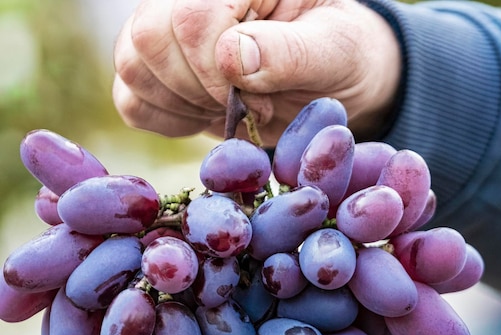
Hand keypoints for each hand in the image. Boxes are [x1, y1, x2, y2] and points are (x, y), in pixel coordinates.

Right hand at [112, 0, 401, 145]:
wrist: (329, 78)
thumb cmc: (338, 57)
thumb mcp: (334, 52)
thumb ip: (289, 52)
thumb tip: (231, 57)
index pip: (191, 16)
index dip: (217, 71)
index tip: (261, 100)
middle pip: (149, 37)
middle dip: (200, 89)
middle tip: (249, 106)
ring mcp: (166, 27)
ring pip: (132, 65)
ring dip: (185, 105)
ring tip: (231, 109)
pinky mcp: (156, 67)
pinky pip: (130, 99)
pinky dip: (169, 120)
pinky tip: (207, 115)